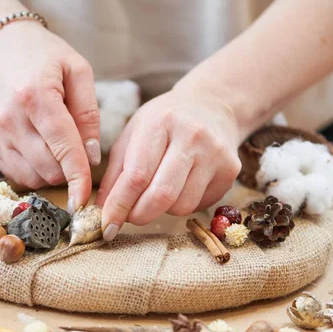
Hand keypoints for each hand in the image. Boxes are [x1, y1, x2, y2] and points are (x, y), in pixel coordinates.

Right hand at [0, 21, 99, 211]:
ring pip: (32, 176)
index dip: (78, 177)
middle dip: (69, 168)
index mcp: (35, 96)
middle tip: (75, 144)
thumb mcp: (77, 71)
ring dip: (52, 170)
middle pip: (48, 168)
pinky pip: (16, 173)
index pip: (63, 147)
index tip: (86, 199)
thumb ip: (88, 114)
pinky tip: (39, 147)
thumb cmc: (44, 55)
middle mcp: (9, 118)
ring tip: (55, 142)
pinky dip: (34, 169)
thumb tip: (91, 156)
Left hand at [95, 89, 241, 240]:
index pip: (136, 175)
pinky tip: (182, 185)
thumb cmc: (163, 124)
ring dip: (162, 210)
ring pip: (182, 206)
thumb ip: (115, 174)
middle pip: (162, 195)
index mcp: (159, 123)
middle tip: (130, 217)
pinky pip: (199, 205)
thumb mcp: (132, 135)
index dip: (119, 205)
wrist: (211, 106)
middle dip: (139, 215)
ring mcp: (215, 153)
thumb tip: (102, 211)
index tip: (106, 226)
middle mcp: (191, 136)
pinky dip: (183, 204)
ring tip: (158, 191)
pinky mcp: (230, 170)